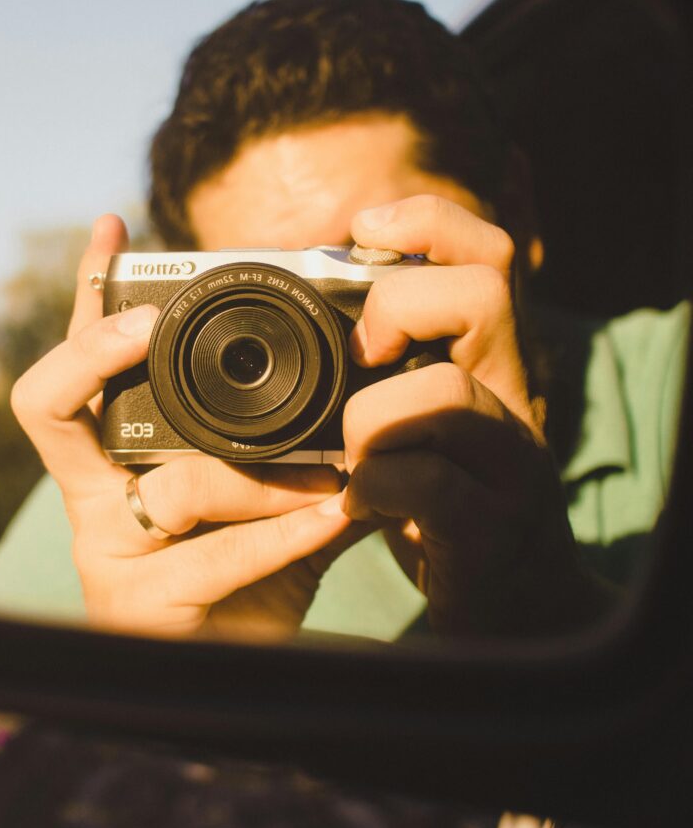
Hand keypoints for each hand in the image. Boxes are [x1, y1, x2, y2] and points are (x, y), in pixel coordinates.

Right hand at [11, 214, 362, 639]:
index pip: (80, 365)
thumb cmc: (255, 573)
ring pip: (173, 484)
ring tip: (329, 479)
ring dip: (262, 479)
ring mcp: (105, 552)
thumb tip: (353, 366)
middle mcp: (92, 497)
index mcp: (114, 459)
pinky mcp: (136, 608)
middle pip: (49, 402)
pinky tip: (335, 517)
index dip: (86, 295)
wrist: (247, 680)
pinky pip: (216, 553)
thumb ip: (292, 440)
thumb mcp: (273, 494)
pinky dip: (284, 534)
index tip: (114, 228)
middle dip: (97, 348)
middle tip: (152, 324)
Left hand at [343, 195, 612, 636]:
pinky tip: (363, 502)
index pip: (489, 257)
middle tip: (362, 355)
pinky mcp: (489, 528)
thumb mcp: (422, 422)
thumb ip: (391, 369)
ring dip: (371, 418)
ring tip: (354, 452)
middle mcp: (516, 400)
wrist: (512, 606)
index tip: (363, 229)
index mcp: (494, 364)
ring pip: (445, 393)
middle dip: (398, 307)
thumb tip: (311, 308)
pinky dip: (374, 486)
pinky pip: (427, 483)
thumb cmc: (445, 502)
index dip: (429, 221)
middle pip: (483, 294)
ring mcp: (511, 465)